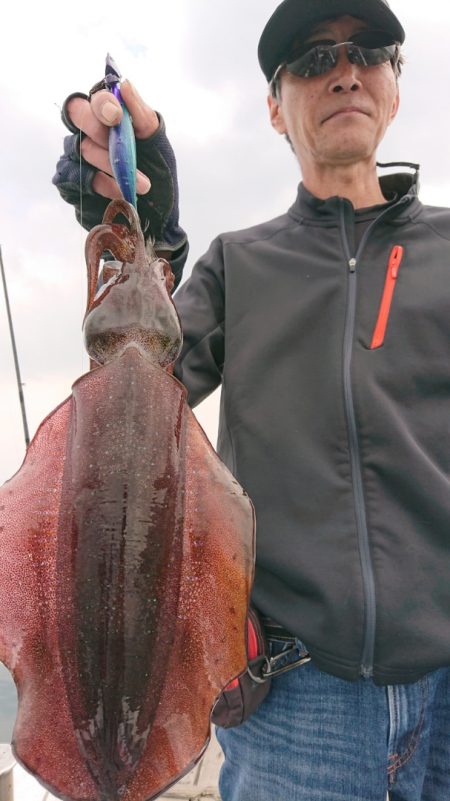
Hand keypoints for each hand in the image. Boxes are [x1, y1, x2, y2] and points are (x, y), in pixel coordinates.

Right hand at [53, 78, 187, 288]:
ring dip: (111, 166)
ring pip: (81, 150)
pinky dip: (102, 185)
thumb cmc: (160, 178)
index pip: (94, 97)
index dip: (101, 103)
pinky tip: (121, 193)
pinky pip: (77, 179)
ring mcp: (78, 159)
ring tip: (141, 184)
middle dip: (101, 131)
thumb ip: (143, 117)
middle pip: (77, 117)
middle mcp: (89, 134)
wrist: (159, 220)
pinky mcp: (73, 185)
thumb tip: (124, 84)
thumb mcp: (159, 147)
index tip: (117, 117)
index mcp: (110, 118)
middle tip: (124, 151)